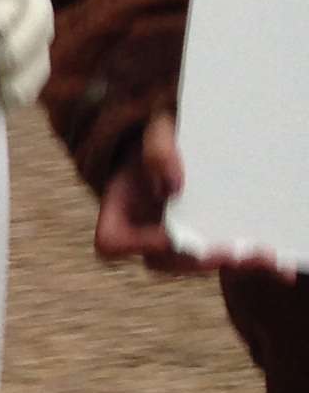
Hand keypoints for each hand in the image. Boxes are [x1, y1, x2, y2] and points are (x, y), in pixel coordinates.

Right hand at [98, 108, 298, 281]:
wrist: (176, 136)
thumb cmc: (158, 130)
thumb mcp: (153, 126)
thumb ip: (157, 149)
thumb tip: (174, 186)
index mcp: (120, 207)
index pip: (112, 243)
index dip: (138, 246)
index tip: (170, 238)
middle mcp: (143, 231)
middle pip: (163, 262)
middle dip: (202, 261)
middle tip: (238, 254)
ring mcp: (174, 240)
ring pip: (196, 265)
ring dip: (233, 264)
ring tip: (269, 258)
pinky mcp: (204, 239)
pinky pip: (222, 258)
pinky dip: (249, 262)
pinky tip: (280, 266)